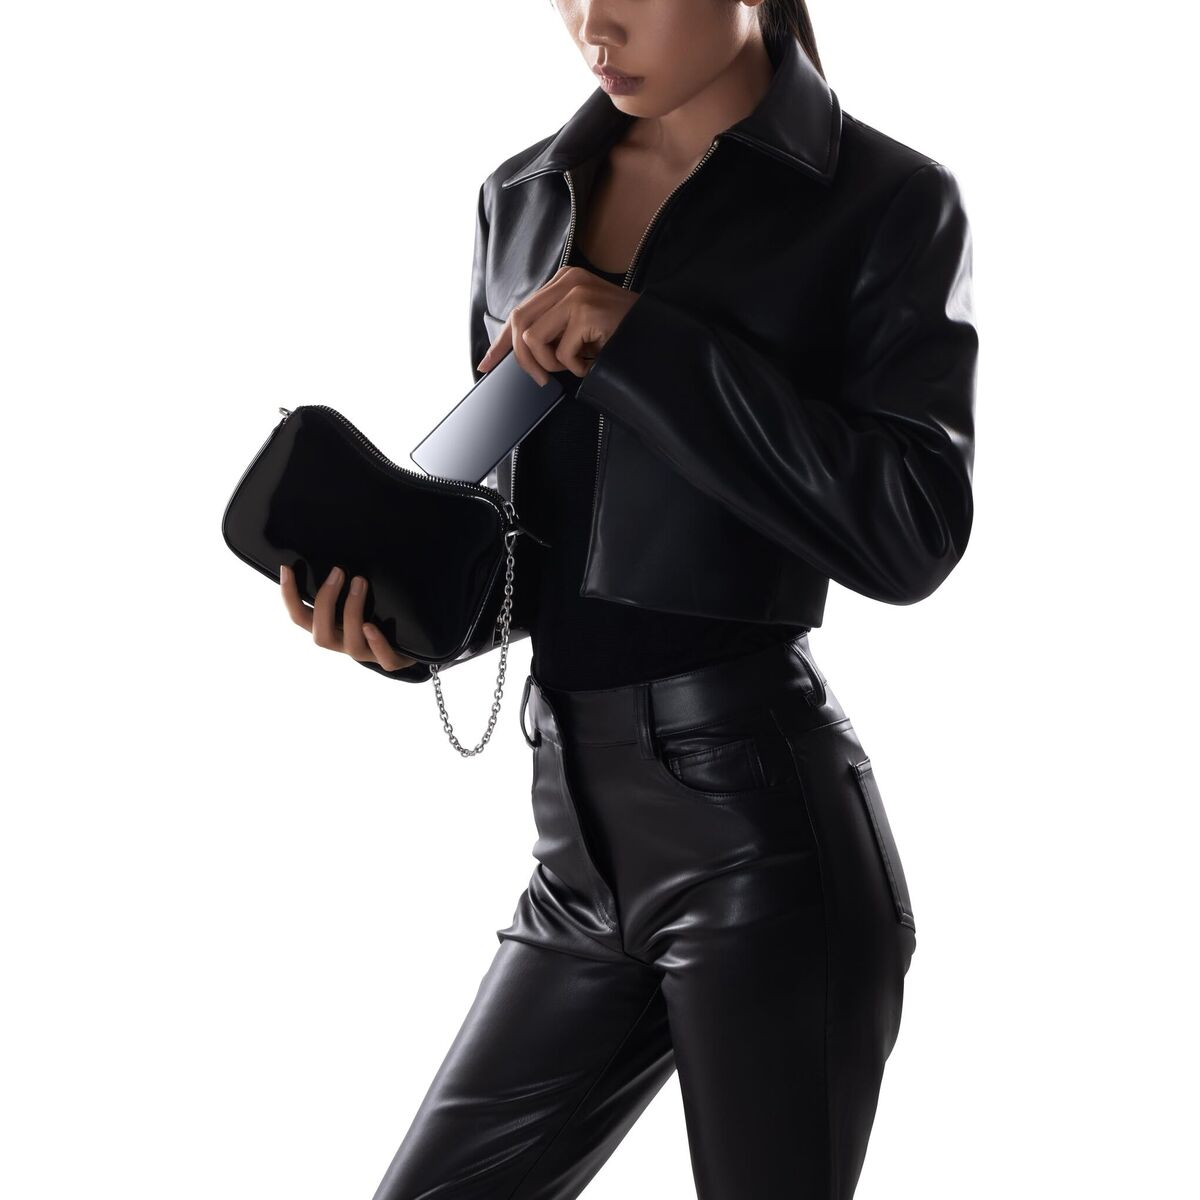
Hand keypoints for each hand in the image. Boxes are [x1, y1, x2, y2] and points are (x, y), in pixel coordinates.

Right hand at [280, 563, 417, 670]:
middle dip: (325, 602)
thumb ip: (343, 586)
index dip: (290, 597)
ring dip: (352, 611)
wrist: (412, 645)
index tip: (287, 568)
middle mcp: (345, 644)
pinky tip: (371, 627)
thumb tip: (335, 552)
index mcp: (332, 629)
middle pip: (321, 635)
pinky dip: (377, 643)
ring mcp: (369, 654)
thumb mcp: (358, 599)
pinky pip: (385, 660)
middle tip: (338, 571)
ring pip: (353, 645)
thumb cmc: (379, 615)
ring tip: (360, 581)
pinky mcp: (393, 662)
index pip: (301, 618)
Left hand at [475, 266, 638, 384]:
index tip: (486, 364)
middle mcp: (568, 282)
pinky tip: (594, 361)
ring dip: (551, 364)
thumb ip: (553, 327)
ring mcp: (578, 294)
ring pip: (533, 339)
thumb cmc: (622, 334)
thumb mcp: (581, 326)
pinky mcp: (587, 312)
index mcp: (564, 281)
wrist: (658, 335)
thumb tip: (519, 352)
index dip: (501, 342)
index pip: (521, 311)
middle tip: (541, 379)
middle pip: (519, 323)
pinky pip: (561, 353)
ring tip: (577, 364)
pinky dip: (576, 368)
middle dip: (523, 359)